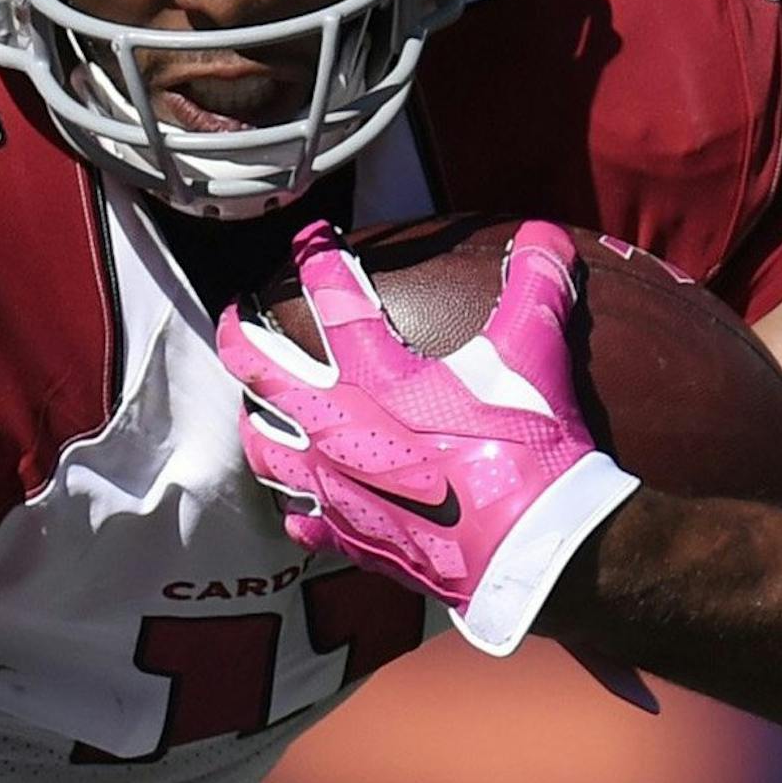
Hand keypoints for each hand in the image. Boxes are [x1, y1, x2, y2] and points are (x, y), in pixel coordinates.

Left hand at [216, 218, 639, 653]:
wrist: (533, 548)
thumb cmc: (528, 447)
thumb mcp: (534, 356)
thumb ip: (535, 287)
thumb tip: (545, 234)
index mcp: (376, 378)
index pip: (333, 300)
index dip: (318, 259)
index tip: (312, 237)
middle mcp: (340, 429)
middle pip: (261, 372)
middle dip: (239, 336)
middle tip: (235, 316)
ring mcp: (339, 487)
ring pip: (266, 449)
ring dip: (256, 422)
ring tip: (255, 410)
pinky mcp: (353, 537)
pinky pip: (306, 521)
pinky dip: (299, 509)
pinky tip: (300, 507)